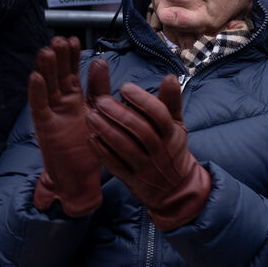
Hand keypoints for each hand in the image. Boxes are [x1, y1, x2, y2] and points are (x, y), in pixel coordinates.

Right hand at [29, 37, 101, 216]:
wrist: (81, 180)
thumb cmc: (90, 149)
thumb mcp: (98, 114)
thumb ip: (99, 90)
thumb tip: (100, 61)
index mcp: (75, 100)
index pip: (71, 73)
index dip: (71, 57)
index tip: (72, 39)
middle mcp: (61, 105)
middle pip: (57, 76)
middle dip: (57, 58)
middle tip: (58, 40)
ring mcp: (51, 115)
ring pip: (47, 88)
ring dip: (46, 70)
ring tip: (47, 51)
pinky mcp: (45, 129)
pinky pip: (40, 108)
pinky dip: (37, 93)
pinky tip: (35, 77)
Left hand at [85, 68, 211, 230]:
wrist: (176, 190)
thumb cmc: (172, 150)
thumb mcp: (177, 126)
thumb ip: (172, 101)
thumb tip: (169, 76)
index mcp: (172, 134)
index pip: (159, 114)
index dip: (142, 99)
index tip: (124, 87)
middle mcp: (160, 151)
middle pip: (140, 130)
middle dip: (119, 114)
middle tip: (101, 100)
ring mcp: (146, 168)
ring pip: (125, 148)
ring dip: (106, 131)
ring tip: (90, 116)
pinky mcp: (133, 181)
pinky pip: (116, 166)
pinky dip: (103, 153)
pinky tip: (91, 138)